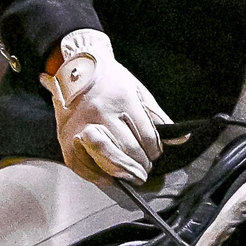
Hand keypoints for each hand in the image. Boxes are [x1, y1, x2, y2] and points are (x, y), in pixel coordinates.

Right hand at [40, 29, 169, 181]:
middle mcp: (100, 112)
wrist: (74, 69)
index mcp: (121, 99)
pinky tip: (109, 177)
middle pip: (127, 148)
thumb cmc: (109, 81)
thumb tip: (180, 139)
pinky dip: (97, 175)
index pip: (146, 135)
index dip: (155, 150)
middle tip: (146, 169)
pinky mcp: (65, 138)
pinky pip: (82, 164)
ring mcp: (80, 126)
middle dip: (142, 164)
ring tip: (133, 176)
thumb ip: (157, 117)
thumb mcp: (137, 91)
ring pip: (105, 157)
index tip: (156, 154)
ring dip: (123, 171)